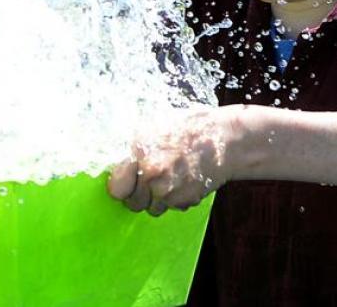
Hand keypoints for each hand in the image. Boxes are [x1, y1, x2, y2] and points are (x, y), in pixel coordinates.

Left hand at [107, 109, 233, 215]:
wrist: (222, 138)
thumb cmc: (187, 128)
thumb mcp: (151, 127)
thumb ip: (130, 148)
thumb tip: (114, 163)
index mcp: (139, 154)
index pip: (115, 188)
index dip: (120, 185)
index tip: (123, 181)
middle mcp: (151, 175)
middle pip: (133, 203)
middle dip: (138, 194)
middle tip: (149, 179)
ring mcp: (169, 191)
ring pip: (152, 209)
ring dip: (157, 199)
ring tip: (169, 177)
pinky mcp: (185, 201)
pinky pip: (172, 207)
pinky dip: (175, 199)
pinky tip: (183, 180)